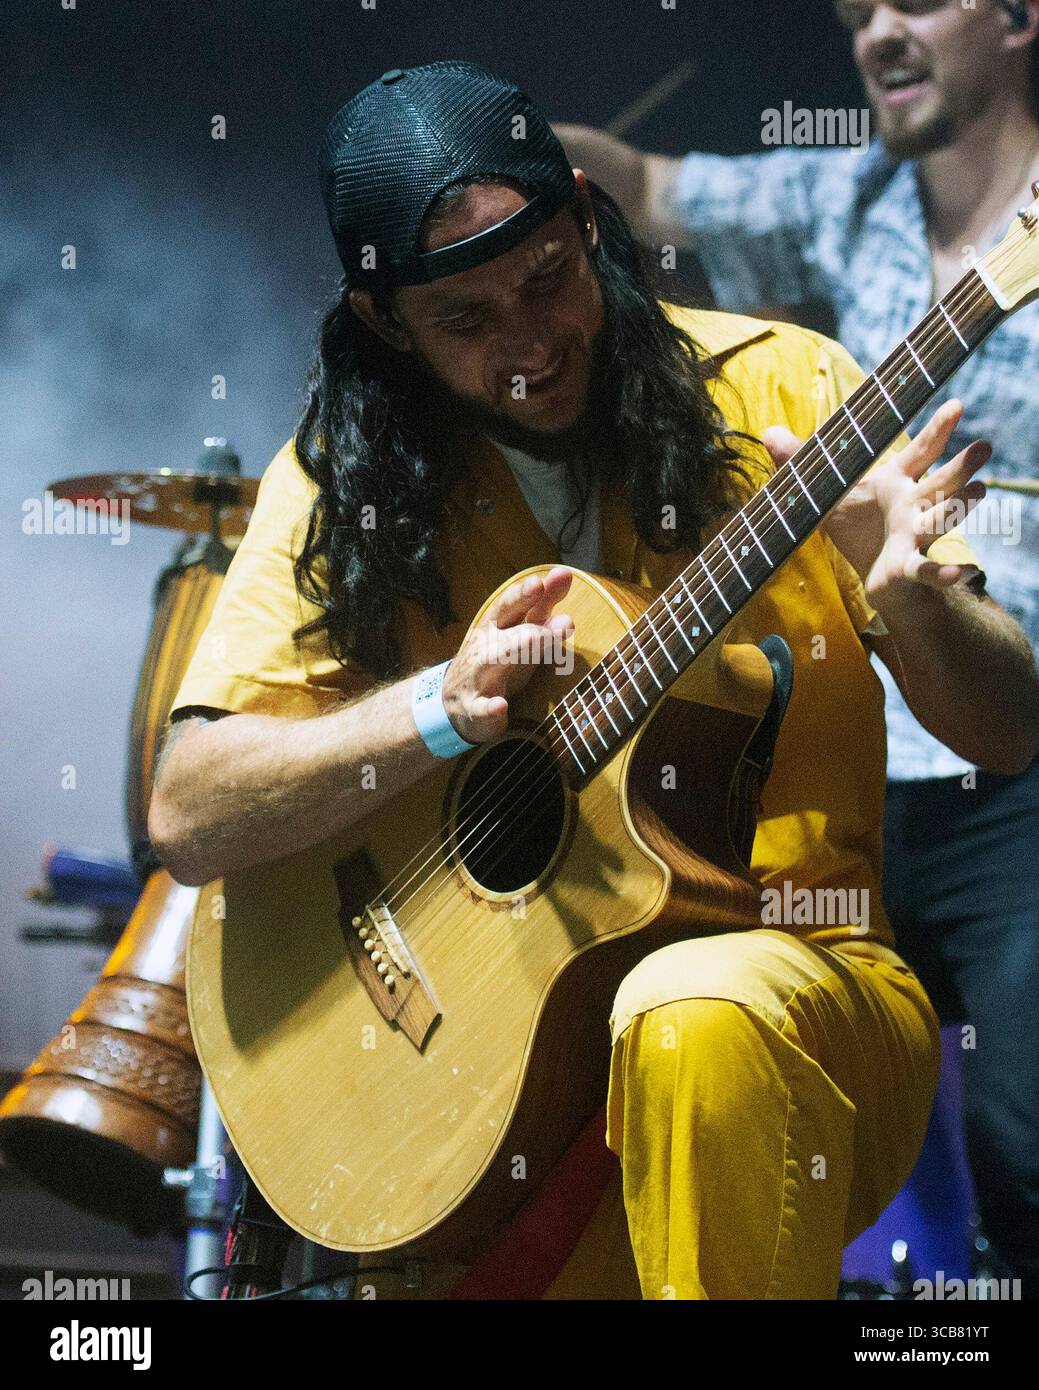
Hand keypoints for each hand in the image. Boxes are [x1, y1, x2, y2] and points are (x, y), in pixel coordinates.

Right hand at [441, 567, 574, 743]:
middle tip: (566, 622)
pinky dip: (489, 708)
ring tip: (535, 642)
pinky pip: (481, 708)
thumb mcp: (520, 631)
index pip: (510, 606)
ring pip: (491, 662)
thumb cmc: (496, 659)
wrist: (453, 702)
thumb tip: (565, 574)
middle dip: (532, 625)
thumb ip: (542, 605)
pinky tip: (501, 706)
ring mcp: (477, 676)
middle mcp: (485, 647)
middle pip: (506, 631)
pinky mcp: (474, 707)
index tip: (543, 582)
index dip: (526, 595)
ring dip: (514, 651)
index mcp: (496, 626)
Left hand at [761, 398, 987, 599]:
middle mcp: (914, 504)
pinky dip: (946, 574)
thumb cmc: (857, 525)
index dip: (937, 430)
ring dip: (960, 507)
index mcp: (897, 481)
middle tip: (984, 447)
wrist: (872, 573)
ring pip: (942, 519)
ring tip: (980, 491)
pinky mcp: (909, 566)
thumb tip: (768, 431)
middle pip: (942, 481)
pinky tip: (962, 574)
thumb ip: (800, 462)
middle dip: (962, 466)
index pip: (920, 452)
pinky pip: (928, 570)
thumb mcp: (826, 493)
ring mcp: (916, 535)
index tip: (955, 406)